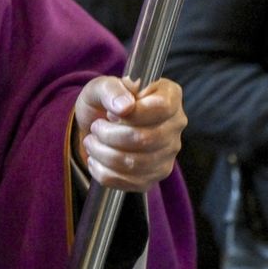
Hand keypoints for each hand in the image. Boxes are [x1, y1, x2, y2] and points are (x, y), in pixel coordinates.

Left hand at [75, 76, 184, 191]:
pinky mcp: (154, 176)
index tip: (111, 112)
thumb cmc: (104, 101)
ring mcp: (168, 154)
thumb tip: (125, 107)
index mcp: (169, 96)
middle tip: (95, 127)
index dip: (133, 113)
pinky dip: (104, 171)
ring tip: (92, 141)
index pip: (162, 108)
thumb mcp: (101, 86)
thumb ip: (111, 90)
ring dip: (103, 153)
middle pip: (146, 138)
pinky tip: (96, 158)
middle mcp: (175, 126)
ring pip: (135, 163)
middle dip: (110, 135)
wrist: (97, 125)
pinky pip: (129, 182)